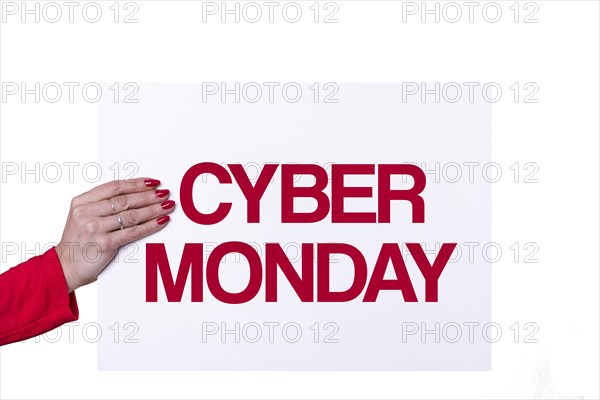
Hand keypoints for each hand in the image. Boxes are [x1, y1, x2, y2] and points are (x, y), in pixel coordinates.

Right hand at [56, 178, 174, 291]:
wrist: (66, 268)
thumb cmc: (79, 241)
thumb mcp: (82, 216)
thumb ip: (101, 204)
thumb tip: (134, 192)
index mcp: (81, 202)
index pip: (114, 187)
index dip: (136, 183)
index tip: (153, 182)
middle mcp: (86, 213)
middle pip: (124, 200)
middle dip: (148, 195)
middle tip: (165, 192)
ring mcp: (95, 229)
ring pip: (131, 215)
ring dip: (153, 209)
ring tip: (168, 205)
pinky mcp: (105, 245)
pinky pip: (133, 232)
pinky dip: (150, 226)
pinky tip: (161, 221)